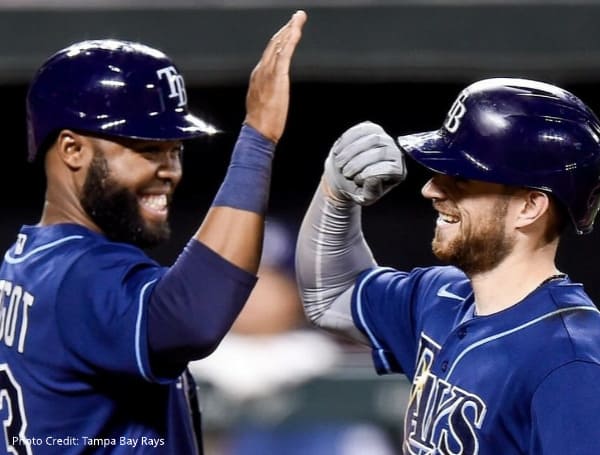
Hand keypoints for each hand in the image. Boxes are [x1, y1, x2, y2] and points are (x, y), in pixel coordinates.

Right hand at [244, 10, 306, 142]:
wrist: (258, 131)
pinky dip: (291, 40)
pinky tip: (296, 31)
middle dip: (285, 29)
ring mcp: (268, 73)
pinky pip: (285, 54)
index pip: (269, 52)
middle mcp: (261, 70)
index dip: (279, 39)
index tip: (288, 30)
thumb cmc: (262, 122)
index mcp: (258, 76)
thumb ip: (268, 90)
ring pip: (279, 45)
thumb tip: (274, 89)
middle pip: (274, 44)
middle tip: (296, 18)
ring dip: (290, 29)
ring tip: (299, 18)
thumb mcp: (263, 102)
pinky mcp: (277, 77)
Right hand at [324, 121, 406, 205]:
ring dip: (350, 153)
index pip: (389, 169)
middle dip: (358, 164)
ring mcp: (384, 138)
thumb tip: (374, 178)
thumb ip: (371, 192)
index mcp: (398, 172)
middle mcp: (395, 152)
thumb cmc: (357, 188)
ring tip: (340, 164)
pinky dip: (346, 142)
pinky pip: (359, 130)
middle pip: (380, 152)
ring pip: (370, 139)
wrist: (344, 173)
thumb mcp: (365, 197)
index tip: (356, 180)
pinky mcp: (371, 128)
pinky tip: (339, 153)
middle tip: (345, 173)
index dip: (370, 174)